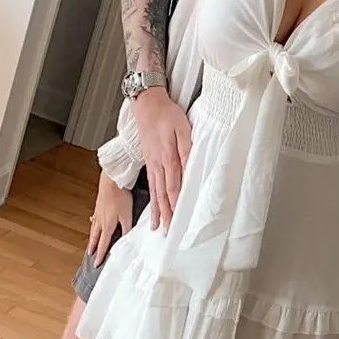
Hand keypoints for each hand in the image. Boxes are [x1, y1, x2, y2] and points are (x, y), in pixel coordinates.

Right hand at [87, 171, 132, 266]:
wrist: (111, 180)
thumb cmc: (120, 196)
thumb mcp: (127, 214)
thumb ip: (127, 228)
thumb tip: (127, 240)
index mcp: (107, 225)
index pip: (103, 243)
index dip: (101, 254)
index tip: (96, 264)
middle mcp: (100, 221)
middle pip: (95, 237)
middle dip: (93, 246)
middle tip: (89, 254)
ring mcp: (98, 212)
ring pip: (93, 228)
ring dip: (92, 237)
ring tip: (91, 242)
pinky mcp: (98, 205)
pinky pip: (94, 219)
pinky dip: (93, 224)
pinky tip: (94, 221)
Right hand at [132, 86, 191, 231]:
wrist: (147, 105)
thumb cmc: (167, 114)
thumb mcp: (183, 127)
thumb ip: (187, 148)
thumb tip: (191, 167)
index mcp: (167, 157)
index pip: (174, 186)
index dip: (177, 204)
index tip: (179, 220)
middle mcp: (157, 164)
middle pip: (163, 194)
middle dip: (166, 214)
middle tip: (168, 233)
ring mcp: (151, 164)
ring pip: (155, 192)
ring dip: (157, 210)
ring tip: (157, 227)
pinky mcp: (149, 161)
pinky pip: (151, 184)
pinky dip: (152, 199)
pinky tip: (153, 207)